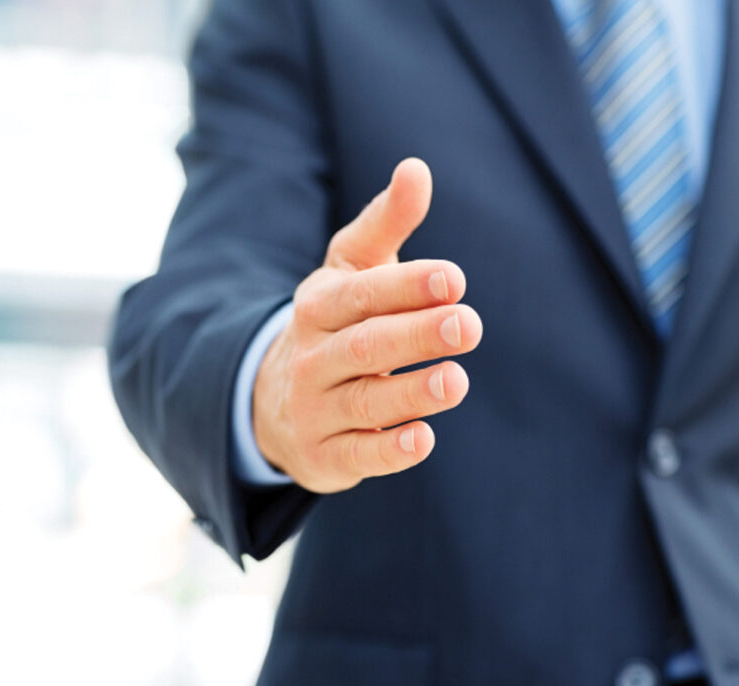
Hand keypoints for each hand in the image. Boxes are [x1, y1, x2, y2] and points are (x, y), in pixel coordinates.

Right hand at [252, 158, 481, 492]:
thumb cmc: (337, 325)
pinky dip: (389, 451)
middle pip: (365, 345)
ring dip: (411, 392)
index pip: (361, 294)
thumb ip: (385, 223)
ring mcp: (315, 409)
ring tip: (456, 380)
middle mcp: (313, 357)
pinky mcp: (326, 457)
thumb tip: (416, 168)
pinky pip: (357, 456)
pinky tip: (424, 439)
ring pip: (365, 401)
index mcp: (319, 306)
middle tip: (467, 325)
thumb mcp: (350, 272)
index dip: (405, 286)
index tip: (453, 279)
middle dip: (415, 335)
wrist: (277, 402)